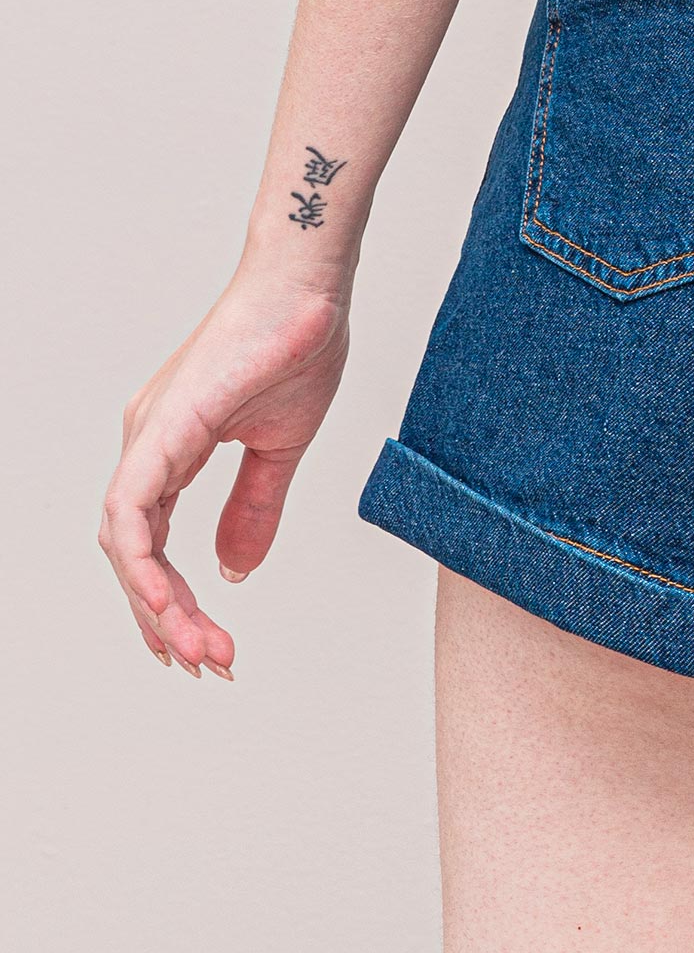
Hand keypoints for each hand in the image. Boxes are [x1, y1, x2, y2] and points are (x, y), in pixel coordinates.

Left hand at [100, 274, 349, 678]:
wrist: (309, 287)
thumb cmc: (298, 345)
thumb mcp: (280, 447)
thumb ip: (254, 507)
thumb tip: (234, 571)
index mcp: (170, 449)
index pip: (151, 545)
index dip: (173, 604)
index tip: (208, 647)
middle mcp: (147, 446)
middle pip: (133, 556)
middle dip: (166, 621)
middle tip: (207, 664)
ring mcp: (148, 436)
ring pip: (125, 543)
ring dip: (157, 606)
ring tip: (197, 650)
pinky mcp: (163, 428)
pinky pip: (132, 510)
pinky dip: (142, 562)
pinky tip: (169, 602)